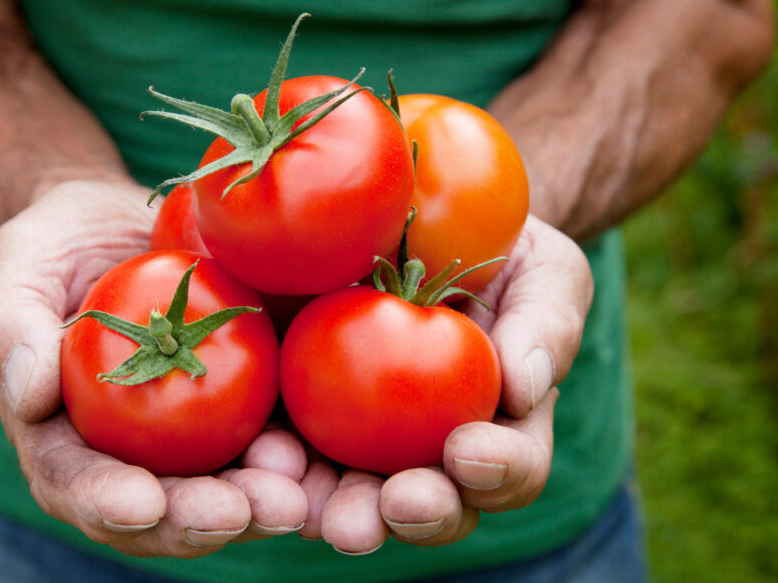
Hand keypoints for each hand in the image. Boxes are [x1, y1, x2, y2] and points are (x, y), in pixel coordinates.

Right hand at [0, 180, 307, 557]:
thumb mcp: (19, 266)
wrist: (129, 224)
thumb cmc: (57, 244)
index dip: (106, 501)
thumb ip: (9, 327)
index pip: (76, 482)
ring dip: (258, 506)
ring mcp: (195, 438)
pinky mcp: (247, 407)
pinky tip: (320, 459)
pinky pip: (275, 442)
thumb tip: (27, 394)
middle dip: (197, 519)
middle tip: (238, 512)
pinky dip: (299, 461)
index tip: (141, 503)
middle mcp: (131, 454)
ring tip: (291, 499)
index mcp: (64, 436)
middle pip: (161, 508)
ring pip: (225, 492)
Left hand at [299, 216, 593, 552]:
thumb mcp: (540, 271)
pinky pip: (279, 449)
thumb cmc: (495, 246)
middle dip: (412, 514)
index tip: (467, 451)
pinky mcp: (295, 410)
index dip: (497, 472)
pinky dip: (271, 464)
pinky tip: (261, 457)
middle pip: (424, 506)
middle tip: (394, 504)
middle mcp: (422, 451)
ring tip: (309, 508)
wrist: (414, 214)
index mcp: (492, 428)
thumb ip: (544, 323)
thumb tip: (525, 389)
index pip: (506, 468)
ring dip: (331, 510)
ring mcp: (355, 439)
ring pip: (344, 497)